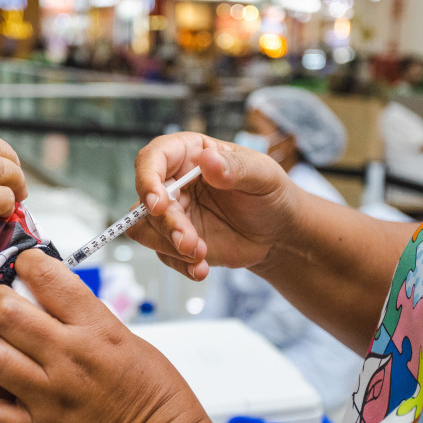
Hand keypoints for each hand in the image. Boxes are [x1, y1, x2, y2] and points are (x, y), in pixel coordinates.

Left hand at [0, 250, 210, 422]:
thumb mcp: (130, 340)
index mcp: (98, 329)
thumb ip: (88, 320)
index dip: (27, 262)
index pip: (49, 277)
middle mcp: (71, 358)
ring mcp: (52, 396)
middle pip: (7, 311)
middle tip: (0, 304)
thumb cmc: (156, 394)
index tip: (23, 265)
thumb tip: (50, 299)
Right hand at [129, 132, 297, 279]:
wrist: (277, 233)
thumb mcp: (263, 176)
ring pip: (145, 228)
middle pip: (146, 200)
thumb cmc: (270, 194)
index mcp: (190, 154)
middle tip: (189, 243)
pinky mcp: (175, 240)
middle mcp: (174, 181)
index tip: (158, 203)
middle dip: (166, 224)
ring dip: (168, 246)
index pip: (153, 158)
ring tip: (199, 255)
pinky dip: (179, 264)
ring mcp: (173, 212)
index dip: (147, 178)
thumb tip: (208, 159)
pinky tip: (201, 268)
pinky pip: (161, 253)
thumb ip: (236, 167)